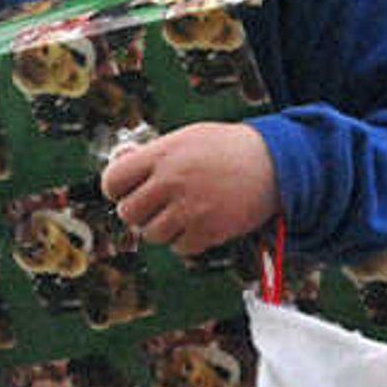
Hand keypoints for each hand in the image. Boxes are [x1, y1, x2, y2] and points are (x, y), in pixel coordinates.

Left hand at [99, 123, 280, 254]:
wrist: (273, 163)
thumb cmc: (227, 148)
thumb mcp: (186, 138)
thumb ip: (153, 154)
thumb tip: (120, 164)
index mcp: (162, 155)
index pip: (112, 181)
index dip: (116, 189)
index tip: (126, 191)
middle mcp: (171, 182)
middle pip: (128, 212)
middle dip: (139, 212)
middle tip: (156, 205)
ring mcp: (189, 208)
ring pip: (151, 234)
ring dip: (162, 228)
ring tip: (181, 214)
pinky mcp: (208, 230)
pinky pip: (179, 248)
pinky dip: (186, 241)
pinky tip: (199, 223)